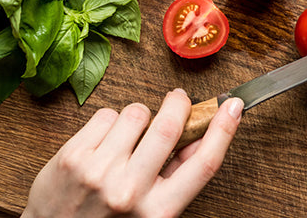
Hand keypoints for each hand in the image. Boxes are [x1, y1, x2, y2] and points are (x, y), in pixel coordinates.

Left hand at [22, 89, 242, 217]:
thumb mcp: (151, 214)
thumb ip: (177, 179)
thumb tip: (203, 137)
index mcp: (157, 211)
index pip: (203, 164)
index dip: (224, 130)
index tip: (233, 106)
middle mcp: (129, 192)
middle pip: (169, 127)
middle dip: (178, 104)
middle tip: (178, 100)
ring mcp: (99, 172)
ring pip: (136, 113)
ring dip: (139, 116)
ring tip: (130, 135)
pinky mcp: (73, 156)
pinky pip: (106, 115)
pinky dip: (110, 121)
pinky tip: (105, 141)